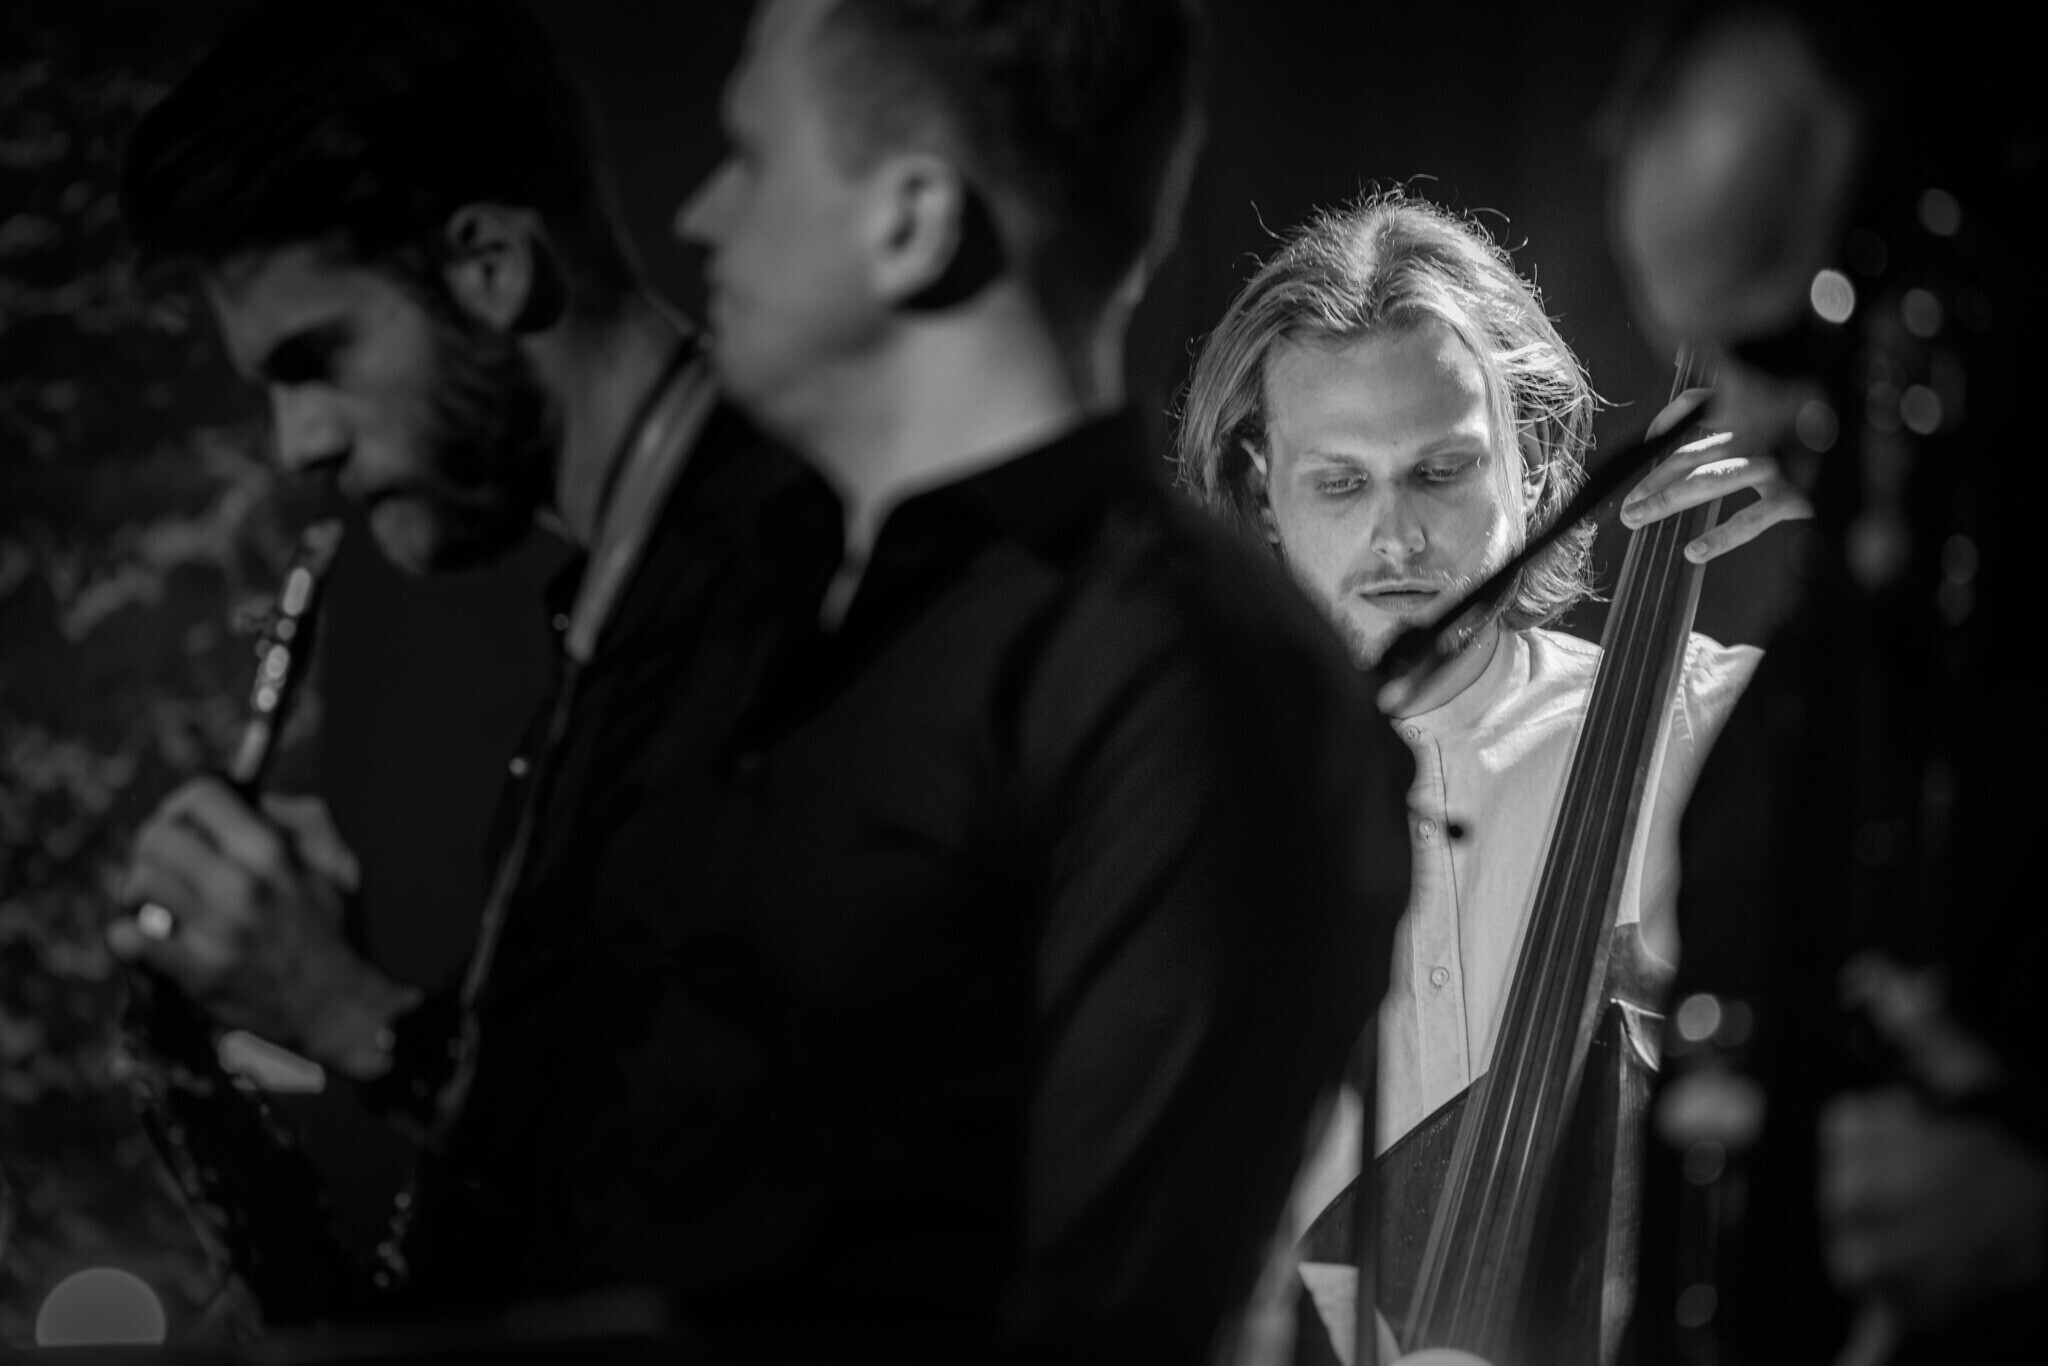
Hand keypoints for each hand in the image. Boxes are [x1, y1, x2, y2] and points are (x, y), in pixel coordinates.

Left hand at [112, 777, 406, 1072]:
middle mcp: (242, 888)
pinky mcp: (198, 973)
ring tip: (162, 902)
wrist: (335, 1003)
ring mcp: (217, 933)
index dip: (184, 805)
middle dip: (154, 847)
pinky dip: (129, 935)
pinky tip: (150, 936)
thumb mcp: (330, 862)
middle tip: (167, 864)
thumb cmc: (327, 927)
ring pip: (139, 884)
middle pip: (157, 838)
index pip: (201, 798)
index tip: (185, 821)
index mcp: (272, 854)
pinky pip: (130, 939)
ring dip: (142, 892)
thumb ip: (296, 819)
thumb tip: (249, 796)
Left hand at [1619, 387, 1814, 563]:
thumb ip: (1738, 419)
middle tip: (1626, 505)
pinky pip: (1752, 517)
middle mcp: (1763, 429)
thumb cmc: (1822, 442)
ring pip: (1711, 477)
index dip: (1664, 425)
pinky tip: (1694, 553)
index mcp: (1754, 410)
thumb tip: (1683, 426)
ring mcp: (1779, 460)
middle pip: (1691, 450)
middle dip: (1653, 477)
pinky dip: (1722, 537)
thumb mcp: (1781, 420)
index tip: (1641, 448)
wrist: (1877, 460)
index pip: (1696, 405)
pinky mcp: (1797, 492)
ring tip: (1638, 519)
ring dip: (1667, 499)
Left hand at [1817, 955, 2047, 1329]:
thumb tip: (1875, 975)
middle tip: (1937, 1203)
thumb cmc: (2034, 1162)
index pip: (1835, 1136)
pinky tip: (1848, 1358)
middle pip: (1833, 1198)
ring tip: (1943, 1245)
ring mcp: (1873, 1263)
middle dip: (1872, 1198)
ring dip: (1880, 1255)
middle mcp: (1853, 1199)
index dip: (1874, 1143)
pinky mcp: (1901, 1322)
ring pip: (1847, 1257)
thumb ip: (1920, 1029)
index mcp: (1861, 1137)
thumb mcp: (1980, 1084)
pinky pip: (1859, 1349)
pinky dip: (1856, 1355)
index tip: (1911, 1151)